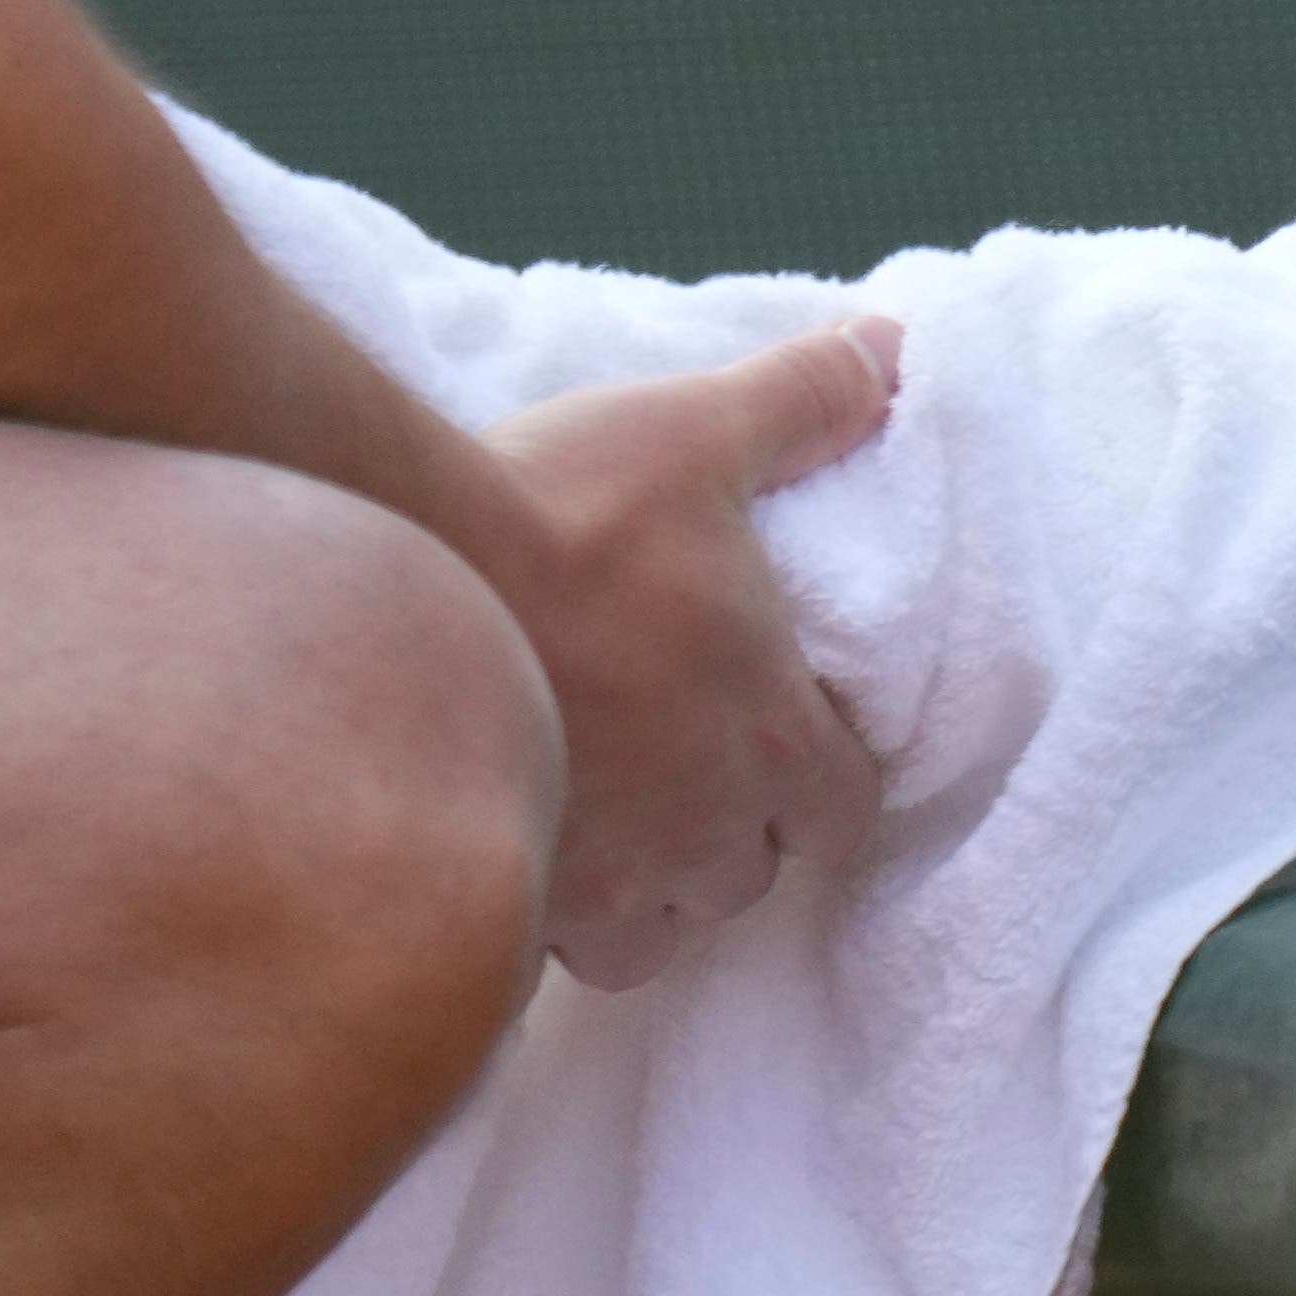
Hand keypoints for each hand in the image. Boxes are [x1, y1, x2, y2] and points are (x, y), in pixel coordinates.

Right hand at [468, 314, 897, 987]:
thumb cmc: (562, 510)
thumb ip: (807, 400)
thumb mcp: (701, 431)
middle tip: (681, 755)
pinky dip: (547, 908)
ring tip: (603, 808)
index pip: (843, 812)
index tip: (784, 735)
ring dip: (643, 886)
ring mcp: (600, 881)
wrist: (404, 577)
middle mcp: (699, 833)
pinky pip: (550, 947)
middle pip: (746, 876)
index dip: (823, 779)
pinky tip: (517, 828)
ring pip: (654, 932)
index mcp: (767, 734)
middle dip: (728, 833)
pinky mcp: (506, 899)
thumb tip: (892, 347)